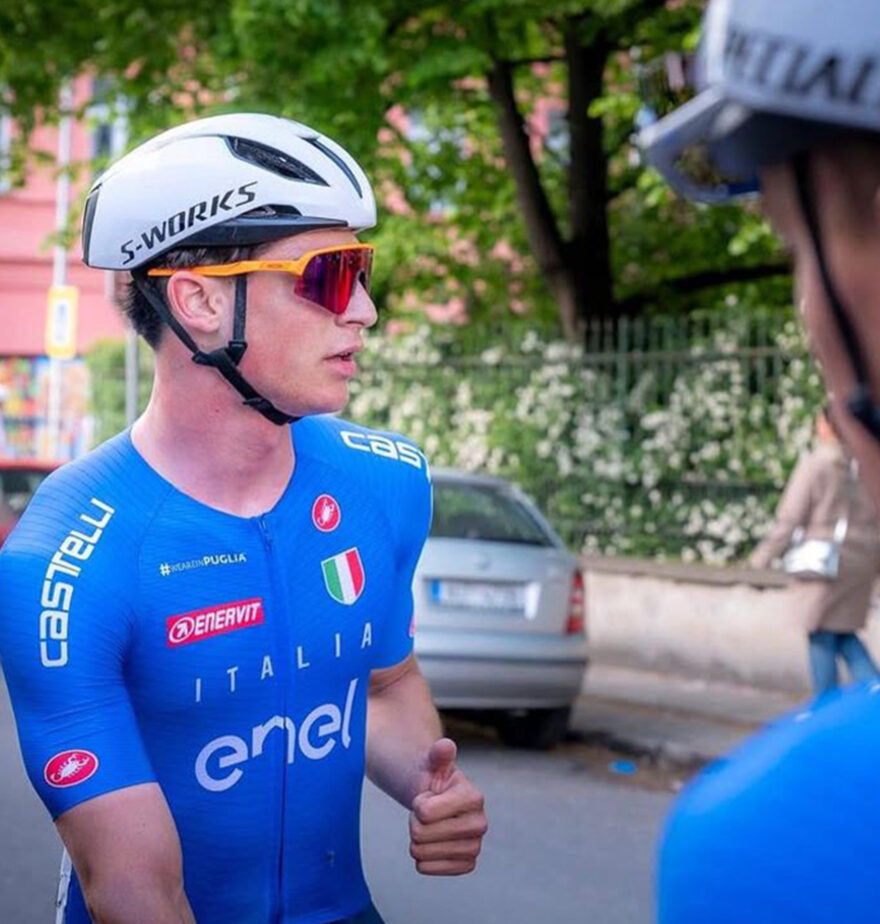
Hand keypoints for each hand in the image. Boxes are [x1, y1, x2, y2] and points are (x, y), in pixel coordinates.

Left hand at [409, 738, 487, 875]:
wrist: (441, 800)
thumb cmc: (436, 778)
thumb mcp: (435, 762)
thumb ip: (439, 754)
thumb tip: (445, 746)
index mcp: (474, 796)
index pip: (424, 812)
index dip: (418, 804)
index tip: (428, 797)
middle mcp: (480, 824)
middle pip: (420, 834)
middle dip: (415, 822)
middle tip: (426, 813)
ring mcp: (475, 846)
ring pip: (420, 853)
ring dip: (417, 839)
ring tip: (430, 826)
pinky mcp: (467, 864)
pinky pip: (427, 868)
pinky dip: (422, 858)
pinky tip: (432, 844)